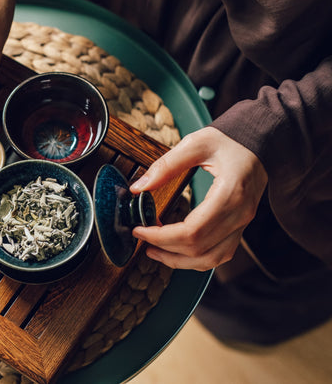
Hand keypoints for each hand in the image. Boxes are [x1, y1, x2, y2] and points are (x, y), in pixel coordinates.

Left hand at [130, 127, 267, 270]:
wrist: (262, 141)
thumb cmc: (230, 140)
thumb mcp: (195, 143)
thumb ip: (166, 166)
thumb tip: (139, 187)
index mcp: (230, 194)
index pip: (192, 231)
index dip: (161, 236)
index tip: (139, 230)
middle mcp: (240, 215)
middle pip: (198, 248)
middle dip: (164, 248)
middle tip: (140, 237)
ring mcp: (243, 223)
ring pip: (211, 259)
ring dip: (179, 260)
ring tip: (153, 250)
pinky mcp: (240, 226)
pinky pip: (220, 253)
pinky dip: (196, 258)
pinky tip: (176, 250)